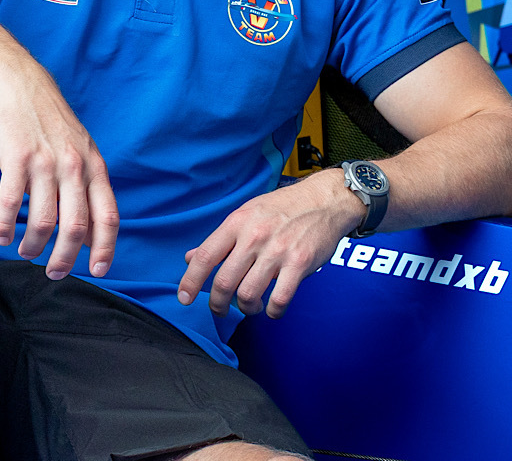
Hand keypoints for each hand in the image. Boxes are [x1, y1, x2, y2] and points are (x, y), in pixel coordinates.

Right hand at [0, 64, 118, 279]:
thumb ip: (88, 193)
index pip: (108, 216)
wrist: (23, 88)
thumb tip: (91, 239)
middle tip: (54, 273)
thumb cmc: (53, 128)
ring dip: (33, 245)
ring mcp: (46, 163)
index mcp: (95, 168)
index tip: (99, 272)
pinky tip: (3, 236)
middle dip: (65, 258)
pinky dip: (6, 226)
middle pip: (76, 226)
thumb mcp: (82, 155)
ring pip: (43, 220)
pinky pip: (11, 203)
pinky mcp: (17, 159)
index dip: (106, 248)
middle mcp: (75, 167)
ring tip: (26, 251)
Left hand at [177, 170, 363, 318]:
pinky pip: (280, 299)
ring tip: (251, 306)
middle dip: (217, 304)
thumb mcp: (248, 213)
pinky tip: (273, 308)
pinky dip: (273, 312)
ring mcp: (278, 250)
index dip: (190, 281)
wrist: (327, 199)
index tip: (184, 298)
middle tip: (220, 309)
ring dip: (246, 308)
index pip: (205, 256)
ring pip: (248, 295)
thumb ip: (221, 239)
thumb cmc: (286, 207)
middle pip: (224, 282)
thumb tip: (190, 257)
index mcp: (238, 222)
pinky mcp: (300, 263)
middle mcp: (255, 236)